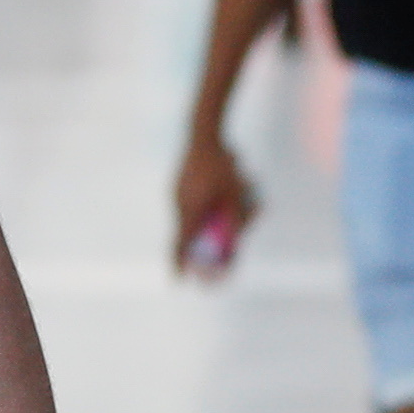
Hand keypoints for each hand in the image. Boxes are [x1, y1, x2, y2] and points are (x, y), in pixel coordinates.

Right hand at [170, 137, 255, 276]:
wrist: (203, 132)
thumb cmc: (223, 166)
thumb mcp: (235, 195)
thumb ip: (236, 221)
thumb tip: (237, 243)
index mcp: (190, 210)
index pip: (180, 244)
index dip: (178, 264)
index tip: (179, 280)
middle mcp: (179, 204)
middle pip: (190, 232)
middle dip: (205, 241)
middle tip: (219, 246)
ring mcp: (176, 192)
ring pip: (193, 215)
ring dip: (210, 217)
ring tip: (235, 197)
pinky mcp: (179, 183)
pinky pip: (192, 201)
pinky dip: (206, 204)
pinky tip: (223, 186)